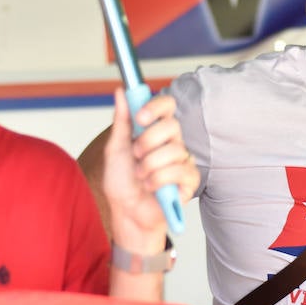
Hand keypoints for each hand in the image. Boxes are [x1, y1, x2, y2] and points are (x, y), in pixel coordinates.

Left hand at [101, 90, 196, 250]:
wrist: (126, 212)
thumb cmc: (122, 183)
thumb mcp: (116, 148)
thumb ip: (121, 121)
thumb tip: (121, 92)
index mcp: (156, 131)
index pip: (167, 106)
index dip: (156, 106)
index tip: (140, 116)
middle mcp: (172, 143)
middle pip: (172, 126)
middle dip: (148, 141)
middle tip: (136, 154)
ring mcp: (182, 161)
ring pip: (173, 151)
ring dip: (149, 166)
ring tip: (140, 176)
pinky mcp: (189, 180)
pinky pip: (179, 171)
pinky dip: (158, 180)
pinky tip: (151, 187)